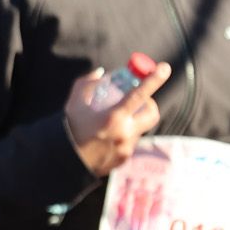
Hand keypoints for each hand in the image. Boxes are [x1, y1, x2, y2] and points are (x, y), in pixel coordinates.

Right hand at [63, 61, 172, 176]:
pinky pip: (129, 143)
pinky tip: (108, 138)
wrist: (64, 161)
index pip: (140, 94)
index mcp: (113, 117)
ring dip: (132, 121)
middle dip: (150, 104)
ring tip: (114, 122)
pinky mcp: (123, 159)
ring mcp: (126, 148)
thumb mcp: (74, 101)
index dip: (154, 79)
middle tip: (139, 100)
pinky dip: (123, 136)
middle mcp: (124, 133)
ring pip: (139, 129)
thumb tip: (101, 73)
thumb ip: (88, 83)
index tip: (165, 67)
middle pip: (151, 114)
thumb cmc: (69, 128)